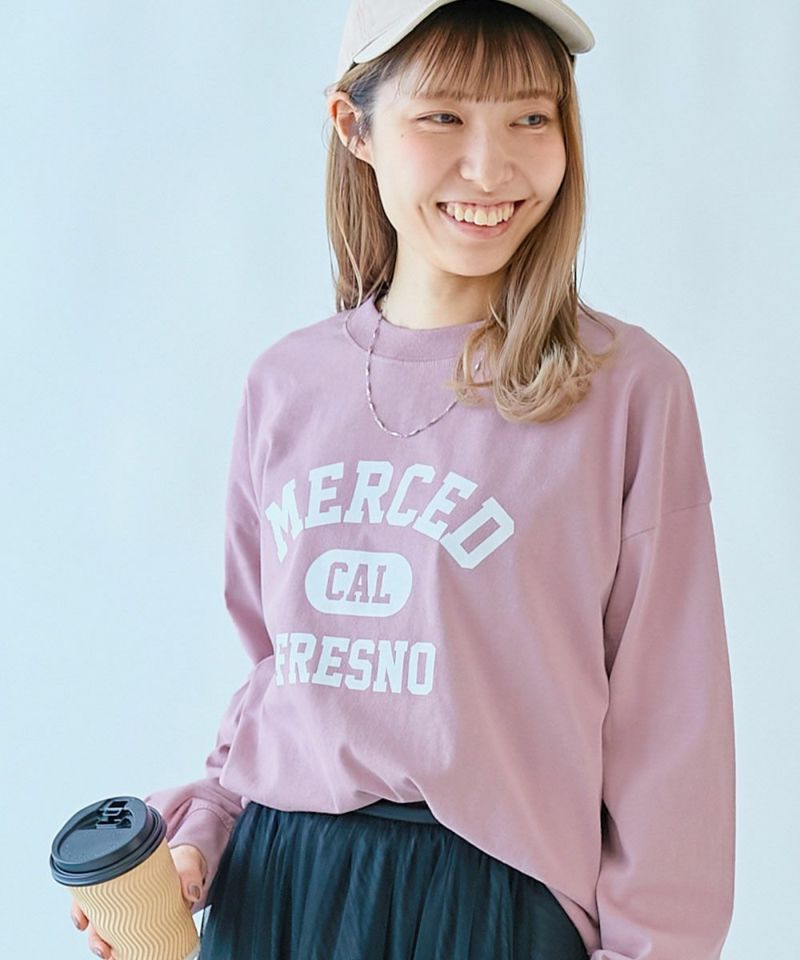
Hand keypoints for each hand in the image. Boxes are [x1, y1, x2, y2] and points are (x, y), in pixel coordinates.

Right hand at [70, 843, 207, 958]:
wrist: (191, 870)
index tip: (82, 922)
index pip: (91, 887)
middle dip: (93, 936)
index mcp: (125, 873)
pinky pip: (123, 938)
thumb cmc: (180, 864)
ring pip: (105, 930)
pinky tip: (119, 956)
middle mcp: (121, 893)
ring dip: (103, 946)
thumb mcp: (186, 865)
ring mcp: (129, 909)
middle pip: (94, 915)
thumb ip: (189, 876)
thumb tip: (191, 893)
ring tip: (110, 956)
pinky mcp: (140, 922)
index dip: (79, 906)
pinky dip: (118, 949)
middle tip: (102, 948)